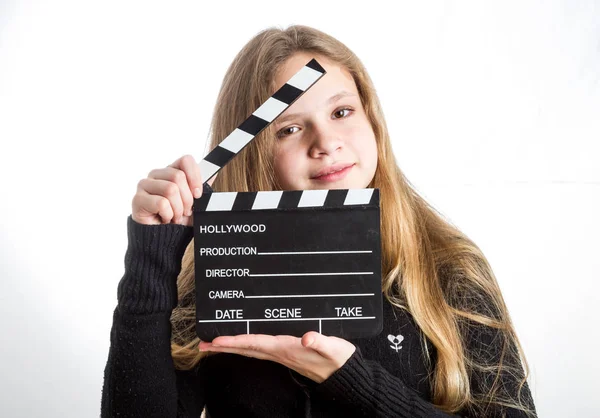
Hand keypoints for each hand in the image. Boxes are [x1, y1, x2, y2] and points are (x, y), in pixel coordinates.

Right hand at [132, 154, 212, 225]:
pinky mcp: (138, 199)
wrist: (165, 239)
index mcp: (171, 171)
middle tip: (185, 211)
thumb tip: (213, 173)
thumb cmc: (179, 218)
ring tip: (175, 216)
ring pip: (170, 189)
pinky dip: (168, 215)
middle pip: (178, 176)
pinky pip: (161, 203)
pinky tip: (164, 219)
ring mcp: (144, 185)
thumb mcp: (196, 202)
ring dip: (177, 209)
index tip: (198, 194)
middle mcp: (156, 174)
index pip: (185, 160)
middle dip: (187, 199)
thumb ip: (202, 186)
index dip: (195, 176)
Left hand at [198, 332, 355, 382]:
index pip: (256, 343)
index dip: (236, 341)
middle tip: (202, 345)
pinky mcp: (287, 354)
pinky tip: (241, 343)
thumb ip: (320, 341)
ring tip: (213, 344)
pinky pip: (260, 349)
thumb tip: (307, 338)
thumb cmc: (339, 359)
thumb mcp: (333, 348)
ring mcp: (282, 355)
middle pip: (247, 348)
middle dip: (224, 346)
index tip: (217, 341)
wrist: (345, 374)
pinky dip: (246, 345)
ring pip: (251, 349)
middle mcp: (281, 353)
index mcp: (287, 349)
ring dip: (232, 346)